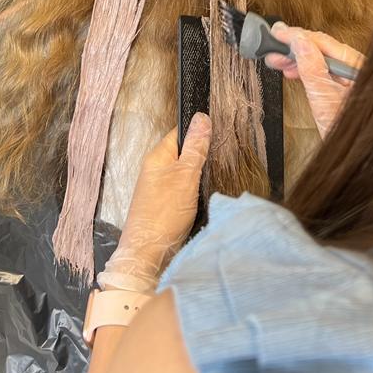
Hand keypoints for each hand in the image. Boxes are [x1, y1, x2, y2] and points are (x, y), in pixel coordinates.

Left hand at [97, 113, 211, 292]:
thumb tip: (201, 117)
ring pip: (186, 172)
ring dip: (201, 174)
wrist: (148, 255)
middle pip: (185, 152)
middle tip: (225, 156)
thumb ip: (195, 148)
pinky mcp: (167, 205)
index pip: (180, 132)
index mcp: (157, 156)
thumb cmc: (163, 213)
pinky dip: (197, 190)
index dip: (199, 130)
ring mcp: (161, 188)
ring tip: (220, 174)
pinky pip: (185, 189)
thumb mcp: (185, 176)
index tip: (220, 132)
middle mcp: (157, 169)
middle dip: (203, 154)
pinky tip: (208, 194)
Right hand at [264, 25, 363, 137]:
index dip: (296, 36)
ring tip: (277, 60)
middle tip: (272, 47)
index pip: (321, 42)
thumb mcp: (324, 98)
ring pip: (318, 59)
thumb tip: (299, 41)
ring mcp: (348, 77)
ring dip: (296, 58)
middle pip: (319, 48)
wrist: (356, 153)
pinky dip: (304, 69)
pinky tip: (291, 71)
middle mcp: (353, 68)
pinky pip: (320, 71)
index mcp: (355, 65)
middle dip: (293, 47)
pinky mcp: (342, 88)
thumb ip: (312, 68)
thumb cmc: (348, 131)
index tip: (277, 33)